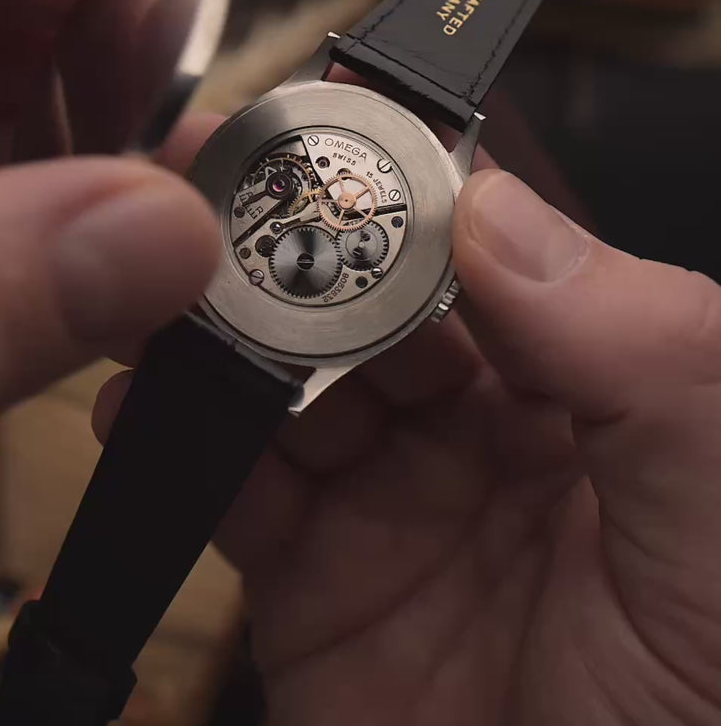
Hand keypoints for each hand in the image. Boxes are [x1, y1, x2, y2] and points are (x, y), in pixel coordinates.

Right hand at [98, 161, 720, 724]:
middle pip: (362, 307)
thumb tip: (496, 211)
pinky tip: (144, 401)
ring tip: (157, 280)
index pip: (477, 257)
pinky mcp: (315, 589)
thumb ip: (638, 350)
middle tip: (212, 184)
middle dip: (288, 242)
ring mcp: (389, 506)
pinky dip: (184, 445)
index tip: (332, 138)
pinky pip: (237, 498)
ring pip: (286, 386)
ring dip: (221, 329)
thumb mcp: (714, 505)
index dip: (403, 193)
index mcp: (582, 387)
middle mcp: (478, 432)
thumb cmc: (707, 703)